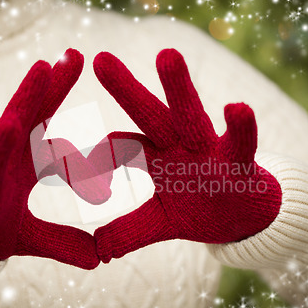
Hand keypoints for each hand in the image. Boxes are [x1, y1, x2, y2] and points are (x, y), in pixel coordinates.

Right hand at [0, 49, 99, 269]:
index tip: (112, 130)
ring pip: (14, 126)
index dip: (79, 125)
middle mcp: (15, 156)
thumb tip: (97, 260)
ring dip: (28, 98)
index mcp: (31, 164)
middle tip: (76, 55)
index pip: (57, 137)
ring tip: (44, 68)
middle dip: (54, 86)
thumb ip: (65, 242)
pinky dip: (2, 142)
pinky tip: (13, 122)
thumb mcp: (37, 237)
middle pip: (37, 115)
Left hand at [92, 49, 281, 262]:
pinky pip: (242, 143)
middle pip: (151, 115)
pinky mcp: (240, 162)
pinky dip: (241, 127)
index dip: (95, 158)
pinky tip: (236, 107)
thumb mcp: (161, 223)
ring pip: (192, 116)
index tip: (63, 167)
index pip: (120, 148)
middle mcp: (180, 146)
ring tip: (166, 55)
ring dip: (179, 88)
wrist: (245, 218)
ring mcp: (210, 150)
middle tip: (101, 59)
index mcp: (157, 157)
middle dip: (126, 90)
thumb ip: (130, 232)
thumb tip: (98, 252)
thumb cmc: (200, 209)